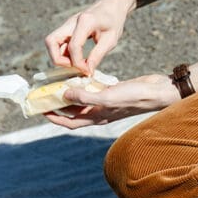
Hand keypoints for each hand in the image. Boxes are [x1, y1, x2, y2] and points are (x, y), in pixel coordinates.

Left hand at [44, 74, 177, 129]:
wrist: (156, 91)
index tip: (41, 110)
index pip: (70, 122)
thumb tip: (64, 95)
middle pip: (74, 111)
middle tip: (46, 93)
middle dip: (59, 104)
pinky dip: (85, 84)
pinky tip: (79, 75)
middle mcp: (99, 112)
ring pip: (83, 100)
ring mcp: (105, 103)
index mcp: (96, 118)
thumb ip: (85, 97)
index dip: (54, 117)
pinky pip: (93, 90)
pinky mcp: (112, 92)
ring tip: (58, 82)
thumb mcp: (106, 97)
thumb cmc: (133, 97)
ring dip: (71, 93)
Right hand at [45, 0, 135, 73]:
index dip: (78, 63)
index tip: (87, 71)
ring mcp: (67, 25)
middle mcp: (71, 22)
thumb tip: (87, 72)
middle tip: (74, 66)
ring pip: (51, 42)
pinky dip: (63, 53)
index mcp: (85, 21)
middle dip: (58, 59)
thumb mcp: (110, 40)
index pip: (73, 46)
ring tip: (76, 63)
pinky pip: (58, 43)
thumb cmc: (113, 21)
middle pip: (51, 41)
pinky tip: (77, 58)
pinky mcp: (66, 29)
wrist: (111, 5)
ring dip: (59, 56)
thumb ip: (97, 55)